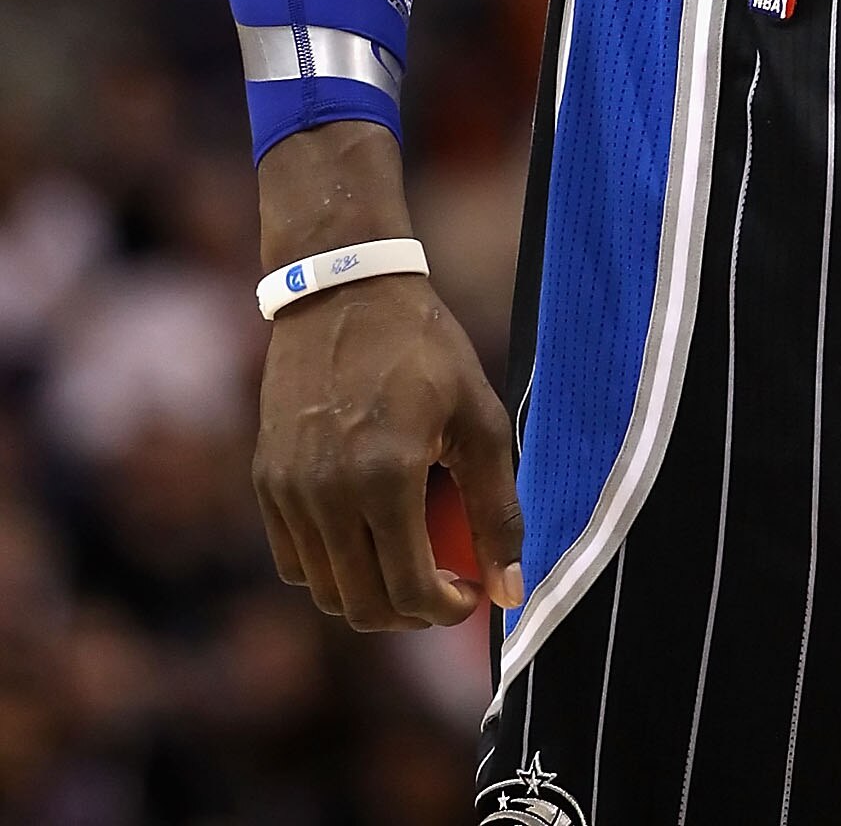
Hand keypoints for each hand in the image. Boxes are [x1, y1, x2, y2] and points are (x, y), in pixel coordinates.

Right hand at [251, 119, 522, 631]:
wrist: (345, 290)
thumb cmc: (424, 349)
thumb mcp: (480, 418)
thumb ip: (497, 508)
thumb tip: (510, 590)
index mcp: (383, 478)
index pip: (408, 592)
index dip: (446, 610)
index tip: (471, 592)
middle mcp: (326, 494)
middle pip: (363, 606)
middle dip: (411, 614)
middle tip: (443, 587)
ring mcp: (288, 490)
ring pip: (325, 591)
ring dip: (370, 596)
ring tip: (408, 563)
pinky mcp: (267, 480)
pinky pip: (294, 560)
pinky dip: (331, 570)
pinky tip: (366, 537)